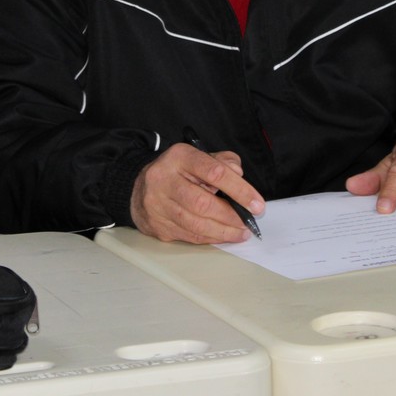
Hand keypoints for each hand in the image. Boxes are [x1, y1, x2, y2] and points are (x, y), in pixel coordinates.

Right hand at [130, 143, 264, 243]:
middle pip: (202, 202)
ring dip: (223, 231)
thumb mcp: (199, 157)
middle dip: (230, 216)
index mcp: (179, 157)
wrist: (139, 188)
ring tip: (240, 232)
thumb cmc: (177, 173)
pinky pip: (188, 235)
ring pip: (195, 223)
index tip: (256, 204)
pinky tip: (222, 235)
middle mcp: (164, 179)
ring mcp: (157, 204)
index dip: (239, 189)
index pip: (214, 172)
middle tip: (248, 223)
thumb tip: (238, 174)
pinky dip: (210, 237)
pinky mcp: (156, 224)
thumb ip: (222, 162)